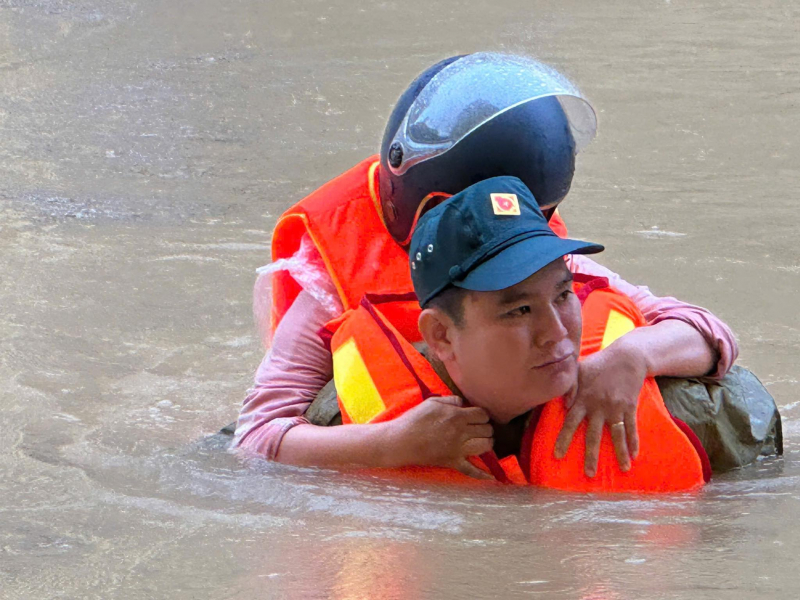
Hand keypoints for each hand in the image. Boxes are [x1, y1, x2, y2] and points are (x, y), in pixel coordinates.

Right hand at [387, 396, 493, 478]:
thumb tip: (463, 403)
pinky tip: (492, 477)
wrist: (401, 441)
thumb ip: (451, 400)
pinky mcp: (453, 462)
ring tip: (483, 440)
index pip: (482, 415)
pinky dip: (482, 475)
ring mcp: (458, 450)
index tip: (477, 416)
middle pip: (487, 430)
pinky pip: (471, 470)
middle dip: (485, 427)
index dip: (482, 414)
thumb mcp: (432, 402)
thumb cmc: (414, 419)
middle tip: (479, 427)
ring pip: (485, 446)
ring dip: (488, 442)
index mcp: (457, 416)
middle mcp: (461, 433)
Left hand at [554, 340, 646, 476]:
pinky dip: (634, 441)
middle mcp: (598, 406)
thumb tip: (563, 404)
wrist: (626, 357)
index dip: (564, 439)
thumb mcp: (577, 371)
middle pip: (593, 435)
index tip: (558, 455)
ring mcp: (615, 408)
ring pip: (616, 435)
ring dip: (620, 453)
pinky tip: (635, 455)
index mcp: (582, 399)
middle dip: (591, 455)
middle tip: (589, 474)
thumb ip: (568, 387)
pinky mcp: (629, 407)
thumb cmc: (597, 364)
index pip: (570, 422)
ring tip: (623, 469)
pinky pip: (632, 427)